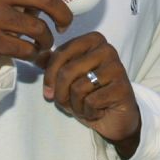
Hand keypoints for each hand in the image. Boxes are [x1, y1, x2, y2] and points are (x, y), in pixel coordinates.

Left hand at [43, 33, 141, 158]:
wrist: (114, 119)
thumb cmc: (89, 95)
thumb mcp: (68, 79)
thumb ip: (53, 65)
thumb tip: (36, 54)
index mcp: (93, 40)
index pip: (60, 53)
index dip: (49, 77)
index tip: (48, 92)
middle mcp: (107, 49)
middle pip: (67, 71)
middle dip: (61, 94)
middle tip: (66, 104)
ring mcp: (116, 67)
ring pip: (78, 88)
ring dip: (75, 106)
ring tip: (84, 107)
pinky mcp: (122, 88)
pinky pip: (91, 101)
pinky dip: (88, 112)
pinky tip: (98, 111)